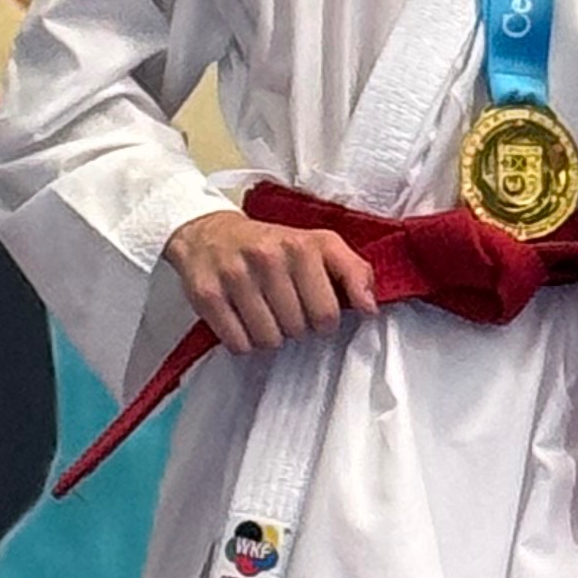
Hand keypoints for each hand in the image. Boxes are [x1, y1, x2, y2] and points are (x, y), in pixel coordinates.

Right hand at [165, 209, 376, 355]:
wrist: (208, 234)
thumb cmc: (271, 245)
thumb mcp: (317, 245)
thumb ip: (353, 271)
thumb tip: (370, 308)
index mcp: (301, 246)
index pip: (327, 313)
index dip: (323, 320)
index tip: (313, 309)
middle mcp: (268, 257)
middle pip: (298, 330)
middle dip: (295, 327)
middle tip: (283, 307)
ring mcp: (235, 276)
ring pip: (268, 340)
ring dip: (269, 336)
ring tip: (263, 313)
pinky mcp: (207, 295)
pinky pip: (238, 344)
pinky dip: (243, 341)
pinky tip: (242, 320)